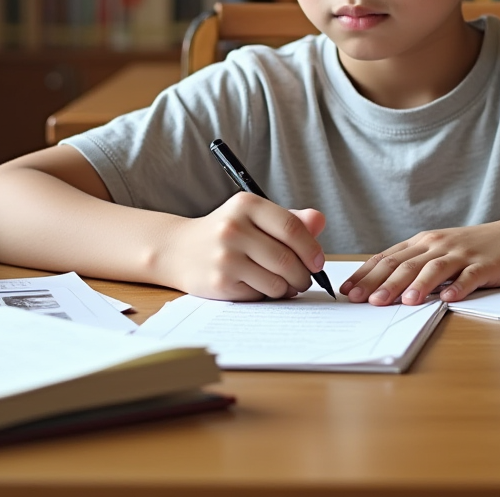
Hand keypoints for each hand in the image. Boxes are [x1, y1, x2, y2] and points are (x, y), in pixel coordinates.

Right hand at [159, 192, 326, 300]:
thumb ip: (290, 219)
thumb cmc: (228, 232)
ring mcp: (225, 257)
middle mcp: (233, 228)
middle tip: (305, 279)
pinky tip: (262, 286)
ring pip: (276, 281)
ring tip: (287, 284)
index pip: (291, 227)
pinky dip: (268, 295)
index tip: (318, 262)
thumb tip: (320, 222)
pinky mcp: (219, 283)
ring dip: (289, 288)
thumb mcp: (255, 216)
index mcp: (246, 205)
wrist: (179, 250)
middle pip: (286, 258)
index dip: (311, 248)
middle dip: (303, 274)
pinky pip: (259, 295)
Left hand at [340, 212, 499, 305]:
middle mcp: (439, 245)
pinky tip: (447, 300)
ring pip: (433, 269)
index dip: (367, 274)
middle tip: (362, 300)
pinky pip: (469, 277)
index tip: (347, 291)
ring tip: (399, 302)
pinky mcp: (485, 265)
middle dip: (381, 282)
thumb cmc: (478, 247)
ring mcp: (463, 254)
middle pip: (405, 264)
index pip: (389, 257)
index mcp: (425, 242)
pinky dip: (457, 288)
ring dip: (415, 285)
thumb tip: (385, 287)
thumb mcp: (443, 251)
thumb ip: (418, 265)